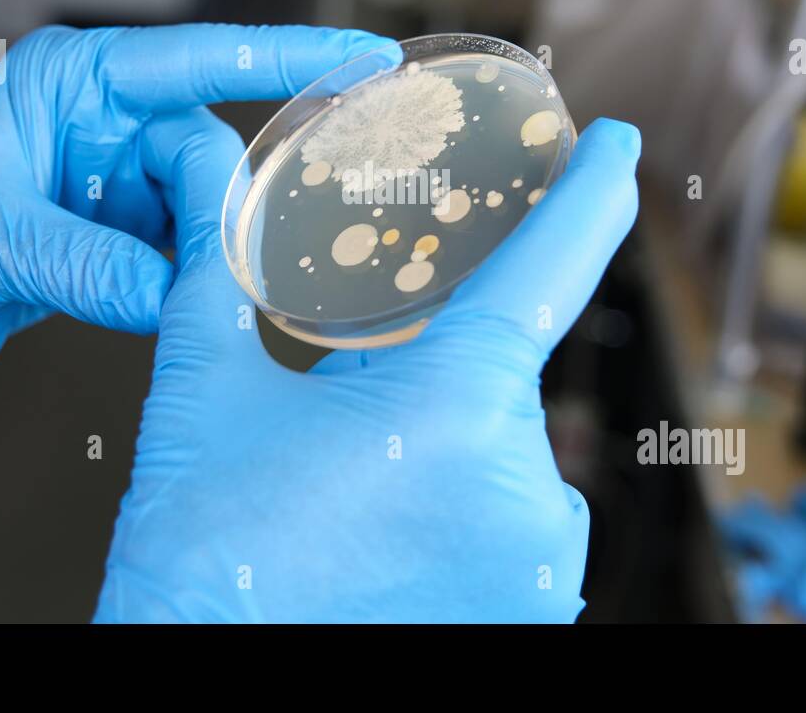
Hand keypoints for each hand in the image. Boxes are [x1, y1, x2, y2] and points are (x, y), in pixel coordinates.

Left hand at [0, 24, 391, 427]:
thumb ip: (85, 264)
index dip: (289, 57)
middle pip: (208, 154)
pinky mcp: (114, 244)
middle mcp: (102, 126)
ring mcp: (113, 187)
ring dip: (200, 258)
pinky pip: (180, 260)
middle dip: (216, 211)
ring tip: (178, 294)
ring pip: (203, 213)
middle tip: (212, 268)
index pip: (200, 59)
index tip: (364, 60)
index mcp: (72, 83)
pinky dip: (183, 290)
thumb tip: (175, 298)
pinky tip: (170, 310)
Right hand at [95, 114, 640, 621]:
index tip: (618, 145)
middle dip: (434, 383)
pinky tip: (393, 532)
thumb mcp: (206, 390)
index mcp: (454, 407)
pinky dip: (467, 509)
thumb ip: (218, 263)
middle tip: (351, 434)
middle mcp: (526, 488)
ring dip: (449, 452)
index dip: (589, 192)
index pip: (548, 265)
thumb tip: (201, 167)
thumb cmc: (201, 555)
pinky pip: (518, 523)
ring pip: (505, 453)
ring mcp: (543, 565)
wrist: (186, 672)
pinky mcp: (538, 615)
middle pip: (498, 378)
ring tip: (360, 500)